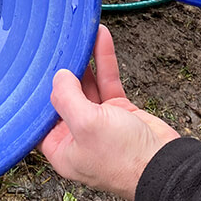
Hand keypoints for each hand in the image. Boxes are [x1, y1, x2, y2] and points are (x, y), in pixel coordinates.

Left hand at [40, 25, 179, 200]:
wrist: (165, 165)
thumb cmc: (124, 158)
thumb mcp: (86, 125)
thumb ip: (67, 98)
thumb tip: (59, 77)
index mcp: (62, 149)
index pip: (41, 118)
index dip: (38, 94)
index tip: (35, 70)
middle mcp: (78, 135)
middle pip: (64, 97)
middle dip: (62, 71)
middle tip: (57, 46)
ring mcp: (100, 122)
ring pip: (87, 85)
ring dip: (85, 60)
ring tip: (80, 36)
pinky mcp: (119, 110)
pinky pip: (107, 81)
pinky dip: (104, 61)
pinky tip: (102, 40)